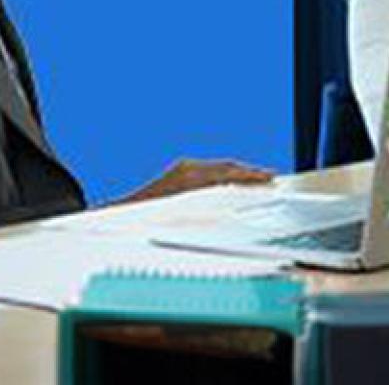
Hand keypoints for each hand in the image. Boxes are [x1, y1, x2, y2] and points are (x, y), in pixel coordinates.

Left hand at [120, 158, 275, 203]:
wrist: (117, 218)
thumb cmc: (147, 222)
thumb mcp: (185, 218)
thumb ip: (212, 211)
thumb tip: (235, 207)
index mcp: (191, 177)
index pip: (231, 172)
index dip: (253, 175)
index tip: (271, 179)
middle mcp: (187, 168)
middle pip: (227, 166)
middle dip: (250, 172)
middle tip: (271, 178)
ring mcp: (181, 169)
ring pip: (218, 167)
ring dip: (237, 174)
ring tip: (256, 181)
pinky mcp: (177, 173)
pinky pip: (208, 171)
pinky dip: (224, 177)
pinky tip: (230, 187)